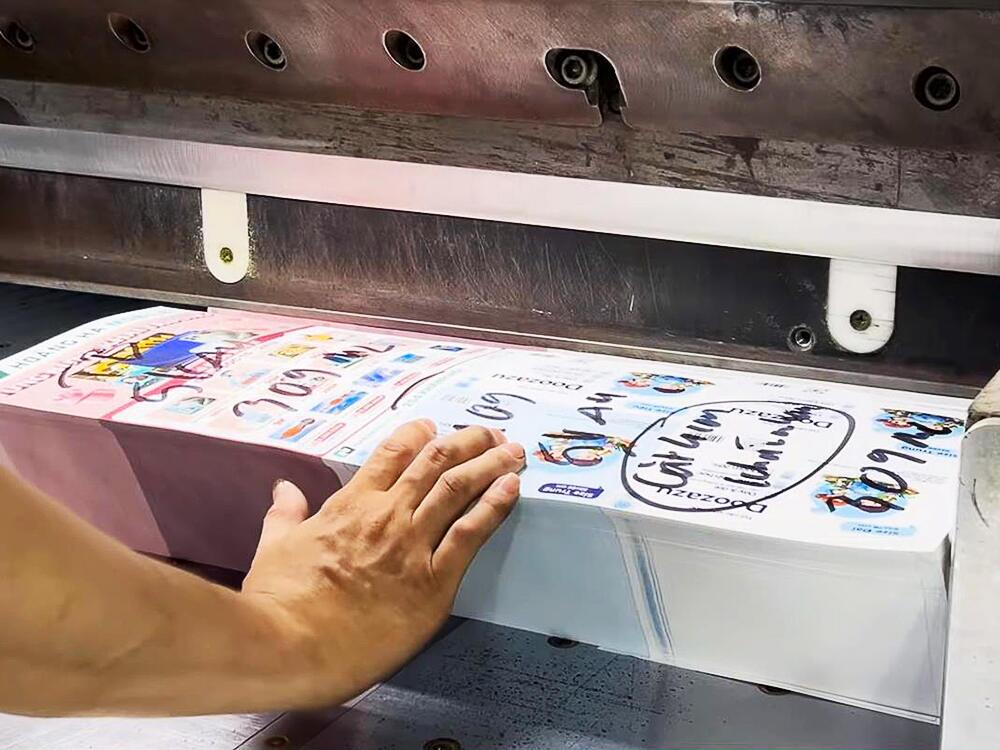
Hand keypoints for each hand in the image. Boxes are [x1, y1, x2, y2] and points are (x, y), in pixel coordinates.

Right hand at [241, 420, 523, 707]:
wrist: (289, 644)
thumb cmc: (278, 601)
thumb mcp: (273, 547)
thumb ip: (285, 514)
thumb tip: (284, 488)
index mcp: (350, 504)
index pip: (392, 453)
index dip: (417, 435)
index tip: (433, 427)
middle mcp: (387, 515)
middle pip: (436, 462)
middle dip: (467, 442)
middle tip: (490, 433)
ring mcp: (412, 545)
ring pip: (459, 488)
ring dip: (490, 464)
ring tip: (513, 450)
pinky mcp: (434, 582)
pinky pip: (471, 534)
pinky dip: (495, 506)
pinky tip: (512, 487)